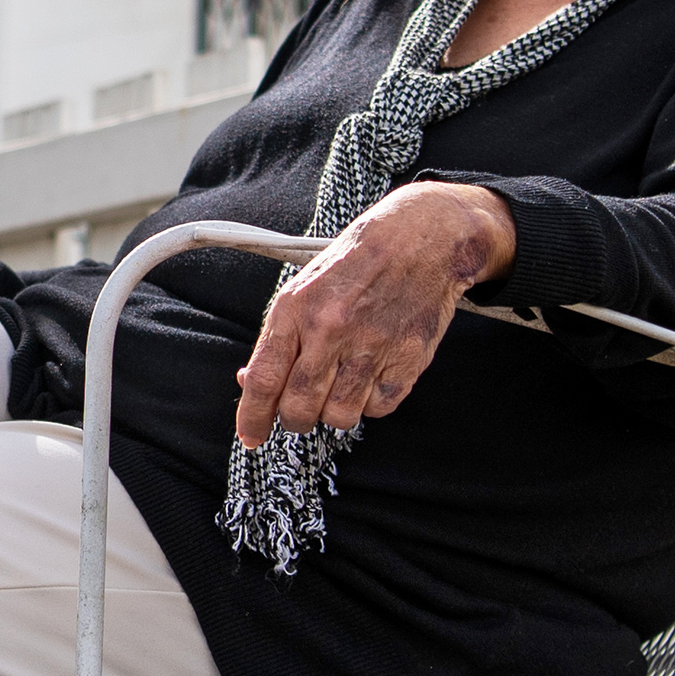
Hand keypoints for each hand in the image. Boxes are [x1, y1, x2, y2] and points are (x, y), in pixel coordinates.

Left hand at [233, 183, 515, 448]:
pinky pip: (377, 409)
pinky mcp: (407, 360)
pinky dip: (369, 403)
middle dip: (294, 420)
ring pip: (338, 416)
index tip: (250, 437)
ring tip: (339, 387)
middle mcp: (332, 329)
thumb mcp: (305, 285)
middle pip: (299, 408)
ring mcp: (372, 346)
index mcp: (298, 307)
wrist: (424, 238)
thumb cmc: (358, 261)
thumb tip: (252, 383)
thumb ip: (280, 337)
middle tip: (300, 411)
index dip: (252, 417)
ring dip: (333, 413)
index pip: (264, 380)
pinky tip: (369, 376)